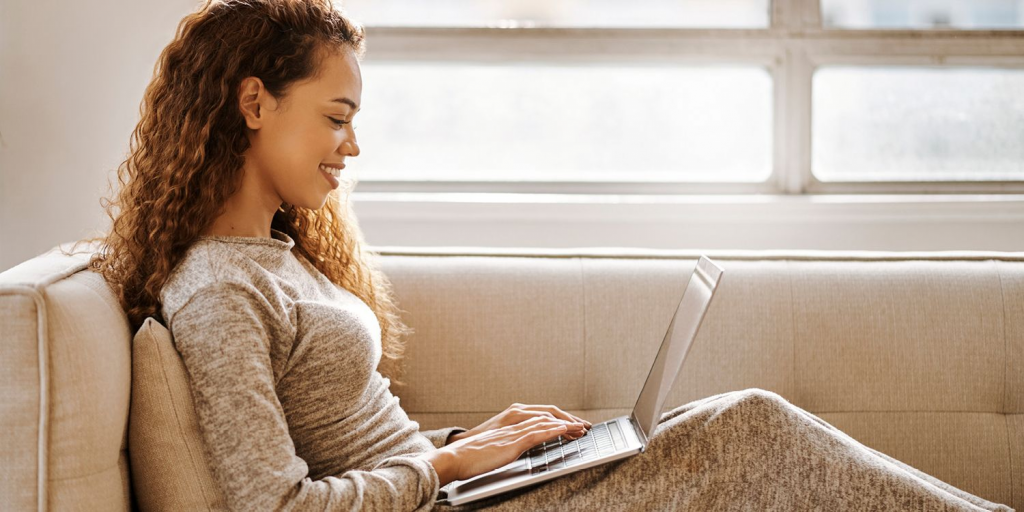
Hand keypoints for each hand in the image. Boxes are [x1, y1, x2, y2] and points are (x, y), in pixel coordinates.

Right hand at [448, 402, 591, 444]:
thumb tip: (513, 449)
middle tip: (584, 426)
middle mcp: (514, 423)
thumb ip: (505, 446)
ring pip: (545, 422)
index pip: (540, 419)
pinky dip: (553, 430)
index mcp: (510, 425)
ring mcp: (513, 430)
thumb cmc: (471, 457)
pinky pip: (537, 432)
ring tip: (581, 428)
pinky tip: (564, 431)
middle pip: (547, 416)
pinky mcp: (512, 441)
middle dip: (568, 421)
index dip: (558, 422)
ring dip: (566, 425)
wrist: (456, 457)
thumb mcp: (493, 449)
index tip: (573, 427)